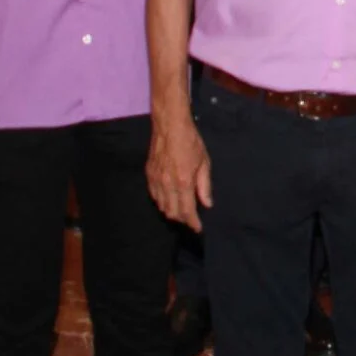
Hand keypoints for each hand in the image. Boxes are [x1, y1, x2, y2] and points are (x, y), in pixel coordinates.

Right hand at [148, 114, 212, 230]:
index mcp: (183, 182)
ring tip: (181, 211)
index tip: (198, 229)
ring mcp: (155, 180)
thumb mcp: (204, 163)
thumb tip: (207, 204)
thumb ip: (204, 186)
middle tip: (192, 219)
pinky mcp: (148, 175)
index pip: (187, 211)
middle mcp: (167, 185)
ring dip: (172, 212)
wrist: (170, 126)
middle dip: (183, 219)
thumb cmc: (191, 142)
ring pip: (161, 206)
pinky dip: (162, 202)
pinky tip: (169, 199)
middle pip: (172, 213)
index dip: (193, 223)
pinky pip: (154, 196)